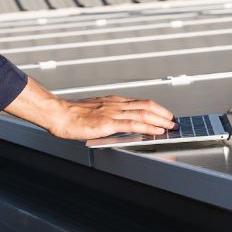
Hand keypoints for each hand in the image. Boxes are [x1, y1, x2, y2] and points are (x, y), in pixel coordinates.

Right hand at [4, 77, 176, 140]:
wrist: (57, 114)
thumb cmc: (72, 114)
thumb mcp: (95, 111)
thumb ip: (109, 115)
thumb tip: (121, 124)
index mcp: (114, 101)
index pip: (141, 102)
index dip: (156, 108)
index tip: (166, 114)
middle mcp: (116, 104)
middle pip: (147, 105)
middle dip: (163, 113)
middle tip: (174, 121)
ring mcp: (113, 112)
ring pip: (143, 113)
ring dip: (160, 120)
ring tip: (171, 126)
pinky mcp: (108, 123)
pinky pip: (133, 124)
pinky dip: (148, 127)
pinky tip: (157, 131)